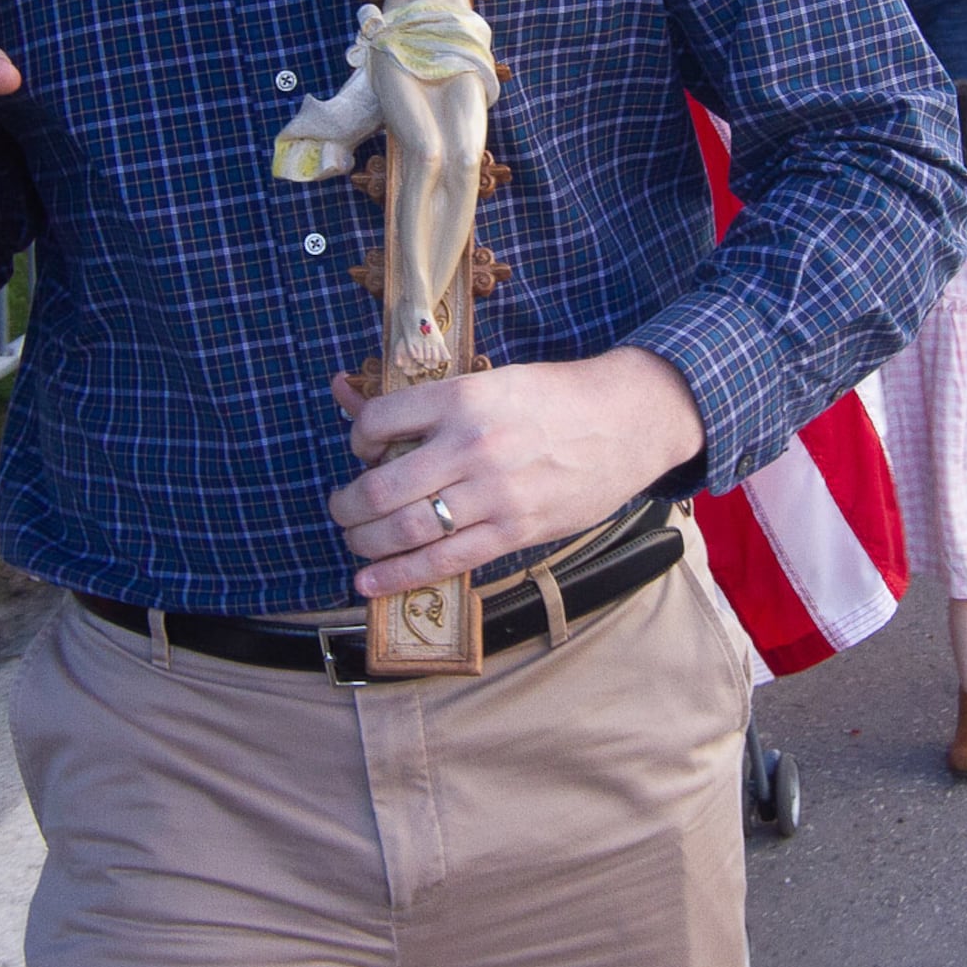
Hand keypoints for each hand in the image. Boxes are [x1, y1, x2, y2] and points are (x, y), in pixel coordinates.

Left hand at [325, 350, 704, 595]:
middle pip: (382, 488)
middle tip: (342, 509)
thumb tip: (342, 389)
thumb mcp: (487, 382)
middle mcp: (472, 446)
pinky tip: (370, 583)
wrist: (625, 421)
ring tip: (355, 540)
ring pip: (407, 530)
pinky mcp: (514, 530)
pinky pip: (444, 561)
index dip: (357, 439)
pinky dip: (398, 577)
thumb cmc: (552, 397)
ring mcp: (494, 494)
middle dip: (348, 506)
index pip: (378, 422)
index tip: (363, 449)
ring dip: (365, 542)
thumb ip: (416, 399)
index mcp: (463, 398)